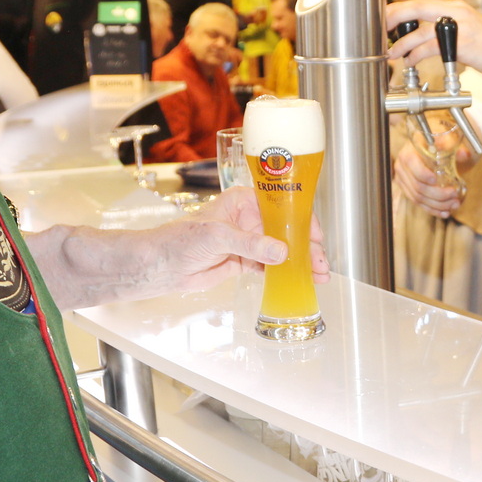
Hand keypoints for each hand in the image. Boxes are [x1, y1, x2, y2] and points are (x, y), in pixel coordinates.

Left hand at [193, 186, 328, 285]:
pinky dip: (285, 274)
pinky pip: (270, 266)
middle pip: (286, 231)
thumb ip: (251, 244)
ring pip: (282, 250)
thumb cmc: (180, 239)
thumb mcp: (218, 236)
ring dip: (299, 263)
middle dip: (306, 247)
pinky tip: (300, 280)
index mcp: (244, 201)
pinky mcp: (244, 261)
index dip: (302, 220)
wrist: (161, 266)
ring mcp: (248, 241)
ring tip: (318, 276)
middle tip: (320, 263)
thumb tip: (282, 251)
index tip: (316, 236)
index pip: (281, 206)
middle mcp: (249, 219)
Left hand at [384, 0, 481, 75]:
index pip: (420, 3)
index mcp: (455, 7)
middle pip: (416, 8)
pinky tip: (411, 62)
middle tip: (380, 29)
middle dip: (394, 17)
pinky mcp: (461, 43)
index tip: (385, 17)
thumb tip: (421, 33)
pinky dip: (416, 55)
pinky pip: (431, 48)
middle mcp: (455, 12)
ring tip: (393, 53)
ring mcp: (458, 26)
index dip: (400, 8)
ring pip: (420, 32)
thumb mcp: (467, 27)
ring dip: (402, 44)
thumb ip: (445, 27)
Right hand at [393, 133, 463, 215]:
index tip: (437, 180)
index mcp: (408, 153)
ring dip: (437, 204)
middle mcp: (402, 168)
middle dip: (438, 194)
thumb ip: (453, 145)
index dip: (424, 174)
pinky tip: (445, 212)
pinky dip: (432, 209)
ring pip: (418, 198)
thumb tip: (464, 154)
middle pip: (418, 186)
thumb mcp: (444, 138)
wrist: (428, 146)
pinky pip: (418, 203)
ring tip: (454, 204)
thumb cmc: (435, 141)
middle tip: (454, 195)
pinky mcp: (408, 190)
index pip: (412, 165)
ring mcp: (403, 181)